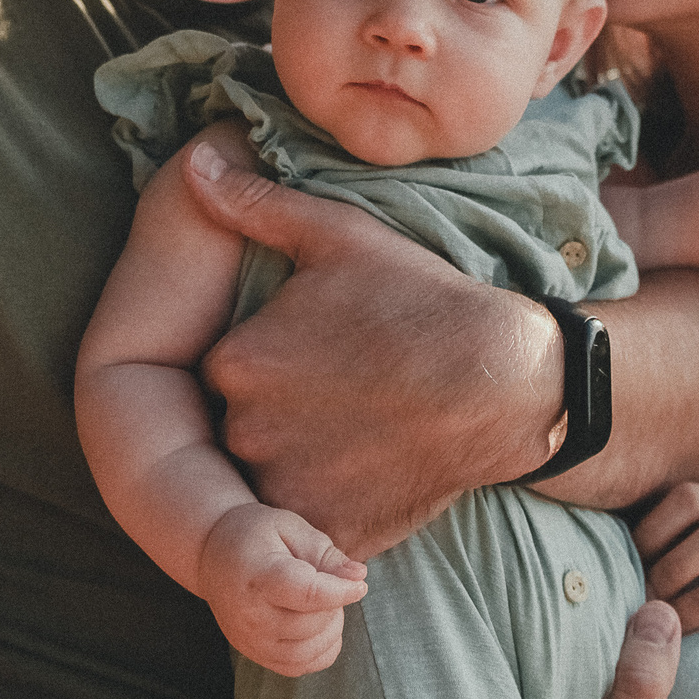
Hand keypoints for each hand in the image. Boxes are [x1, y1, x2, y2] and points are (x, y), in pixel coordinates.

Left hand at [185, 141, 562, 558]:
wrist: (504, 378)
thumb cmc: (419, 299)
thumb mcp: (337, 235)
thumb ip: (254, 204)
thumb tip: (195, 165)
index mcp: (235, 361)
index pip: (227, 370)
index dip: (275, 361)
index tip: (322, 354)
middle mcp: (246, 431)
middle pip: (246, 427)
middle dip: (285, 414)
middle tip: (349, 392)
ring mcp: (290, 490)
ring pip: (277, 479)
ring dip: (307, 462)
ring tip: (364, 431)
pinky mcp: (333, 533)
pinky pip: (314, 529)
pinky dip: (338, 505)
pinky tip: (378, 468)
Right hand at [198, 502, 368, 677]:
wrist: (211, 555)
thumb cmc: (257, 535)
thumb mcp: (290, 527)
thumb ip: (325, 553)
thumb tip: (358, 576)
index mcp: (259, 576)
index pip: (309, 594)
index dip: (342, 591)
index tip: (360, 583)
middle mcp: (251, 615)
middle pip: (313, 623)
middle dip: (335, 604)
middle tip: (329, 581)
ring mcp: (251, 641)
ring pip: (309, 651)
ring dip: (330, 628)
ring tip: (323, 602)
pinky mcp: (255, 655)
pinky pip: (301, 666)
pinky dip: (320, 649)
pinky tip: (318, 624)